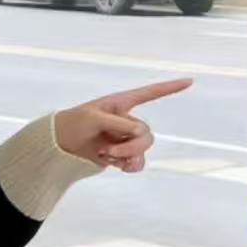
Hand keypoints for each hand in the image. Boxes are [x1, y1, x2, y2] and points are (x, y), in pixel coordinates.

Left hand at [53, 78, 192, 171]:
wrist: (57, 147)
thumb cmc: (71, 124)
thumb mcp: (93, 118)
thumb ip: (119, 123)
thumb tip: (140, 133)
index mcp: (120, 104)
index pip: (149, 93)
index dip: (170, 88)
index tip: (189, 80)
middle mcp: (126, 120)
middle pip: (146, 134)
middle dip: (131, 145)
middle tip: (109, 151)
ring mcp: (124, 139)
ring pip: (143, 149)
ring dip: (127, 155)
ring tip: (105, 156)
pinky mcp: (120, 155)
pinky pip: (138, 162)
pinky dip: (130, 165)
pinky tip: (117, 166)